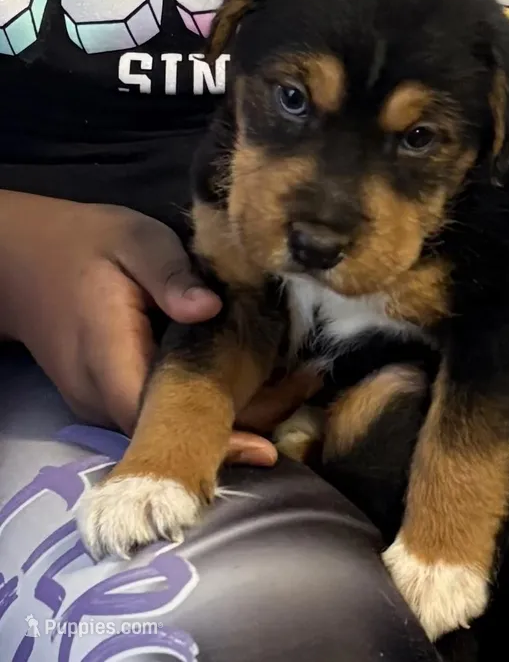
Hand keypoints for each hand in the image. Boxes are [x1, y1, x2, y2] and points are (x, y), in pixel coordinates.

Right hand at [0, 193, 284, 464]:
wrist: (27, 261)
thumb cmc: (87, 245)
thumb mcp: (135, 241)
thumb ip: (170, 275)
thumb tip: (210, 308)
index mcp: (107, 357)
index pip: (161, 418)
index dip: (214, 437)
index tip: (264, 448)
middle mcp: (101, 395)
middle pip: (173, 431)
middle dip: (237, 426)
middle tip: (302, 395)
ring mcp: (102, 402)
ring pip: (168, 426)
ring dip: (226, 418)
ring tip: (292, 389)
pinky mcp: (110, 397)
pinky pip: (160, 413)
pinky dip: (204, 405)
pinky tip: (250, 384)